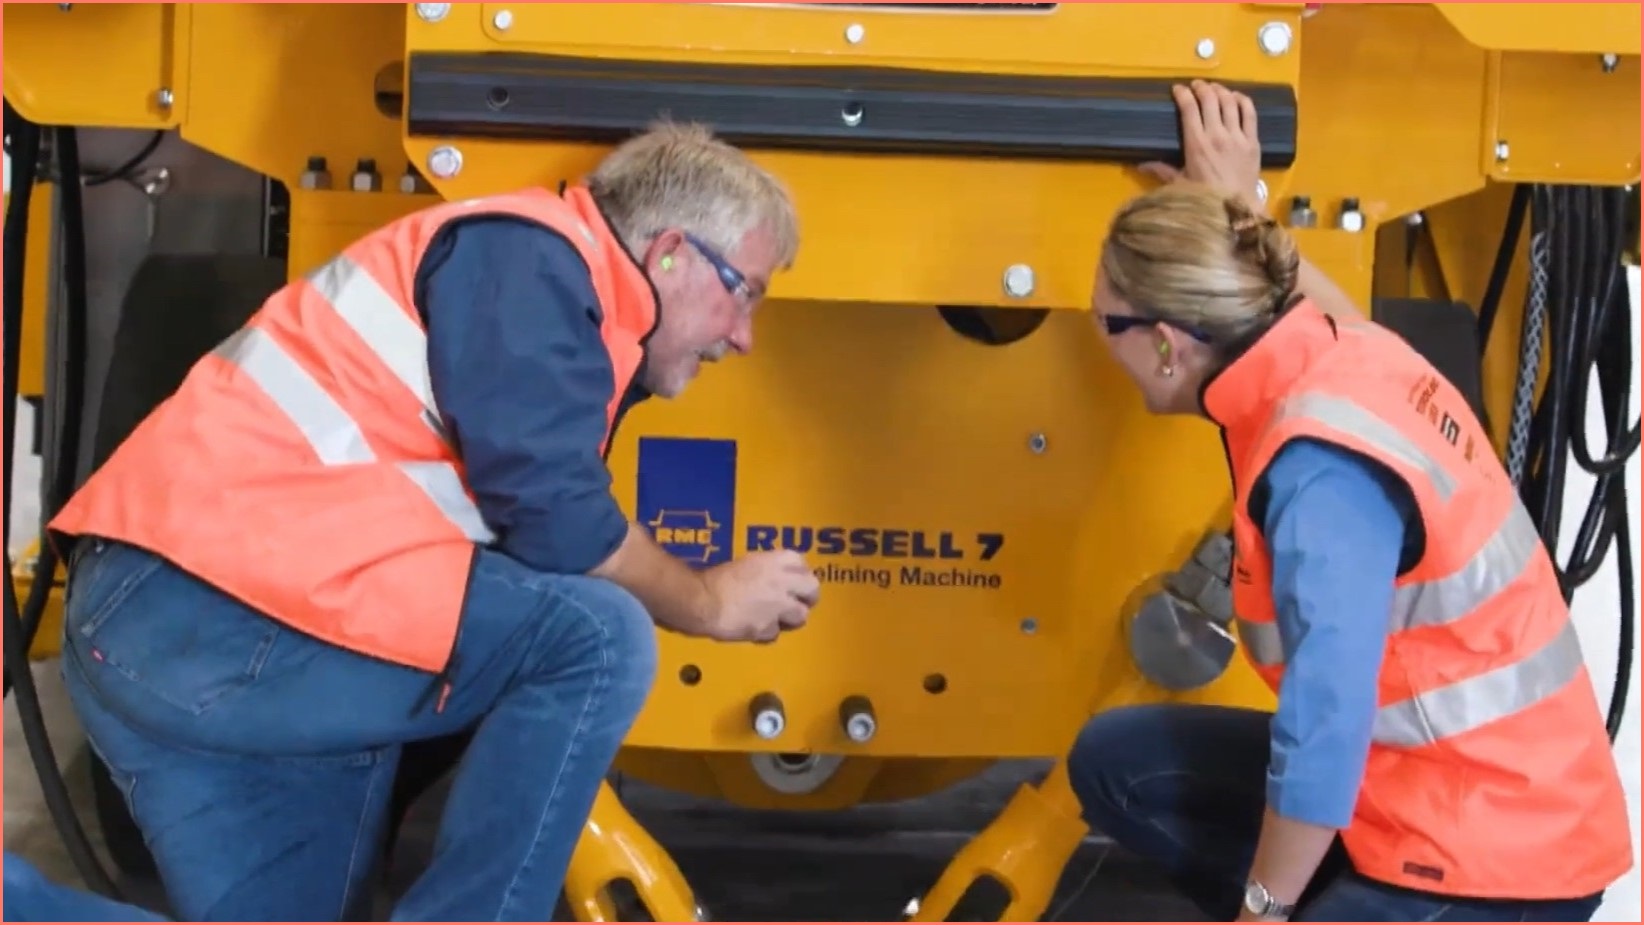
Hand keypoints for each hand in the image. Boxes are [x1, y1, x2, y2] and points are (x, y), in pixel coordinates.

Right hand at [701, 550, 819, 642]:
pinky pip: (775, 633)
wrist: (701, 599)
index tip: (792, 581)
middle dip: (807, 598)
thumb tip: (769, 580)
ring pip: (801, 615)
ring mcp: (779, 606)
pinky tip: (755, 629)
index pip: (802, 564)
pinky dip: (766, 633)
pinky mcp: (768, 627)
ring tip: (776, 619)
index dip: (798, 575)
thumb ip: (764, 571)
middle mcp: (784, 581)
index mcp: (777, 560)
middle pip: (812, 590)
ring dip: (790, 618)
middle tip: (795, 603)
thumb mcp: (745, 565)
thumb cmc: (715, 578)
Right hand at [1140, 80, 1264, 210]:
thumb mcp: (1180, 185)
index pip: (1189, 109)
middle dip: (1201, 87)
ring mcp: (1237, 136)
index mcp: (1196, 144)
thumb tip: (1140, 165)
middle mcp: (1217, 135)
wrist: (1237, 211)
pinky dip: (1242, 100)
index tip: (1177, 89)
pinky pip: (1249, 112)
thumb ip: (1162, 170)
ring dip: (1220, 90)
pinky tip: (1235, 97)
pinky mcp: (1253, 140)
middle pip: (1210, 99)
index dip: (1182, 94)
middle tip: (1195, 85)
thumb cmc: (1205, 199)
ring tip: (1214, 88)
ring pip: (1229, 102)